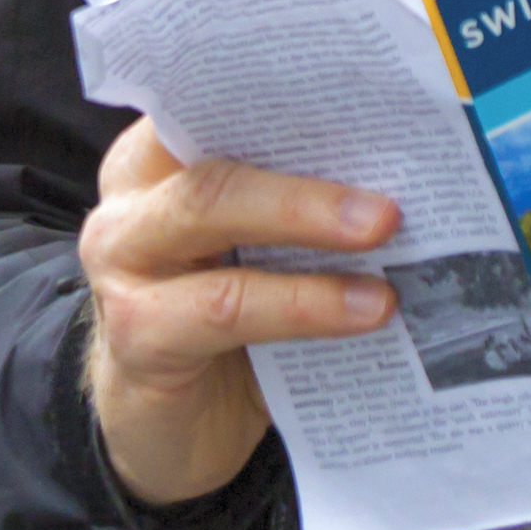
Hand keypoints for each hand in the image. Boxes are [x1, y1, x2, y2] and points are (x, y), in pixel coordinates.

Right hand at [74, 116, 396, 507]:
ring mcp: (122, 264)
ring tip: (383, 240)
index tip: (366, 93)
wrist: (166, 436)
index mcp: (162, 158)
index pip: (219, 103)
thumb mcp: (257, 253)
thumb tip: (408, 175)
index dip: (285, 93)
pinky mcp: (137, 332)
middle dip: (307, 180)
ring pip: (210, 213)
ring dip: (306, 224)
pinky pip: (226, 305)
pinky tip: (364, 312)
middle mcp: (132, 198)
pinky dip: (304, 304)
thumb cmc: (223, 326)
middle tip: (389, 204)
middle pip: (215, 162)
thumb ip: (300, 206)